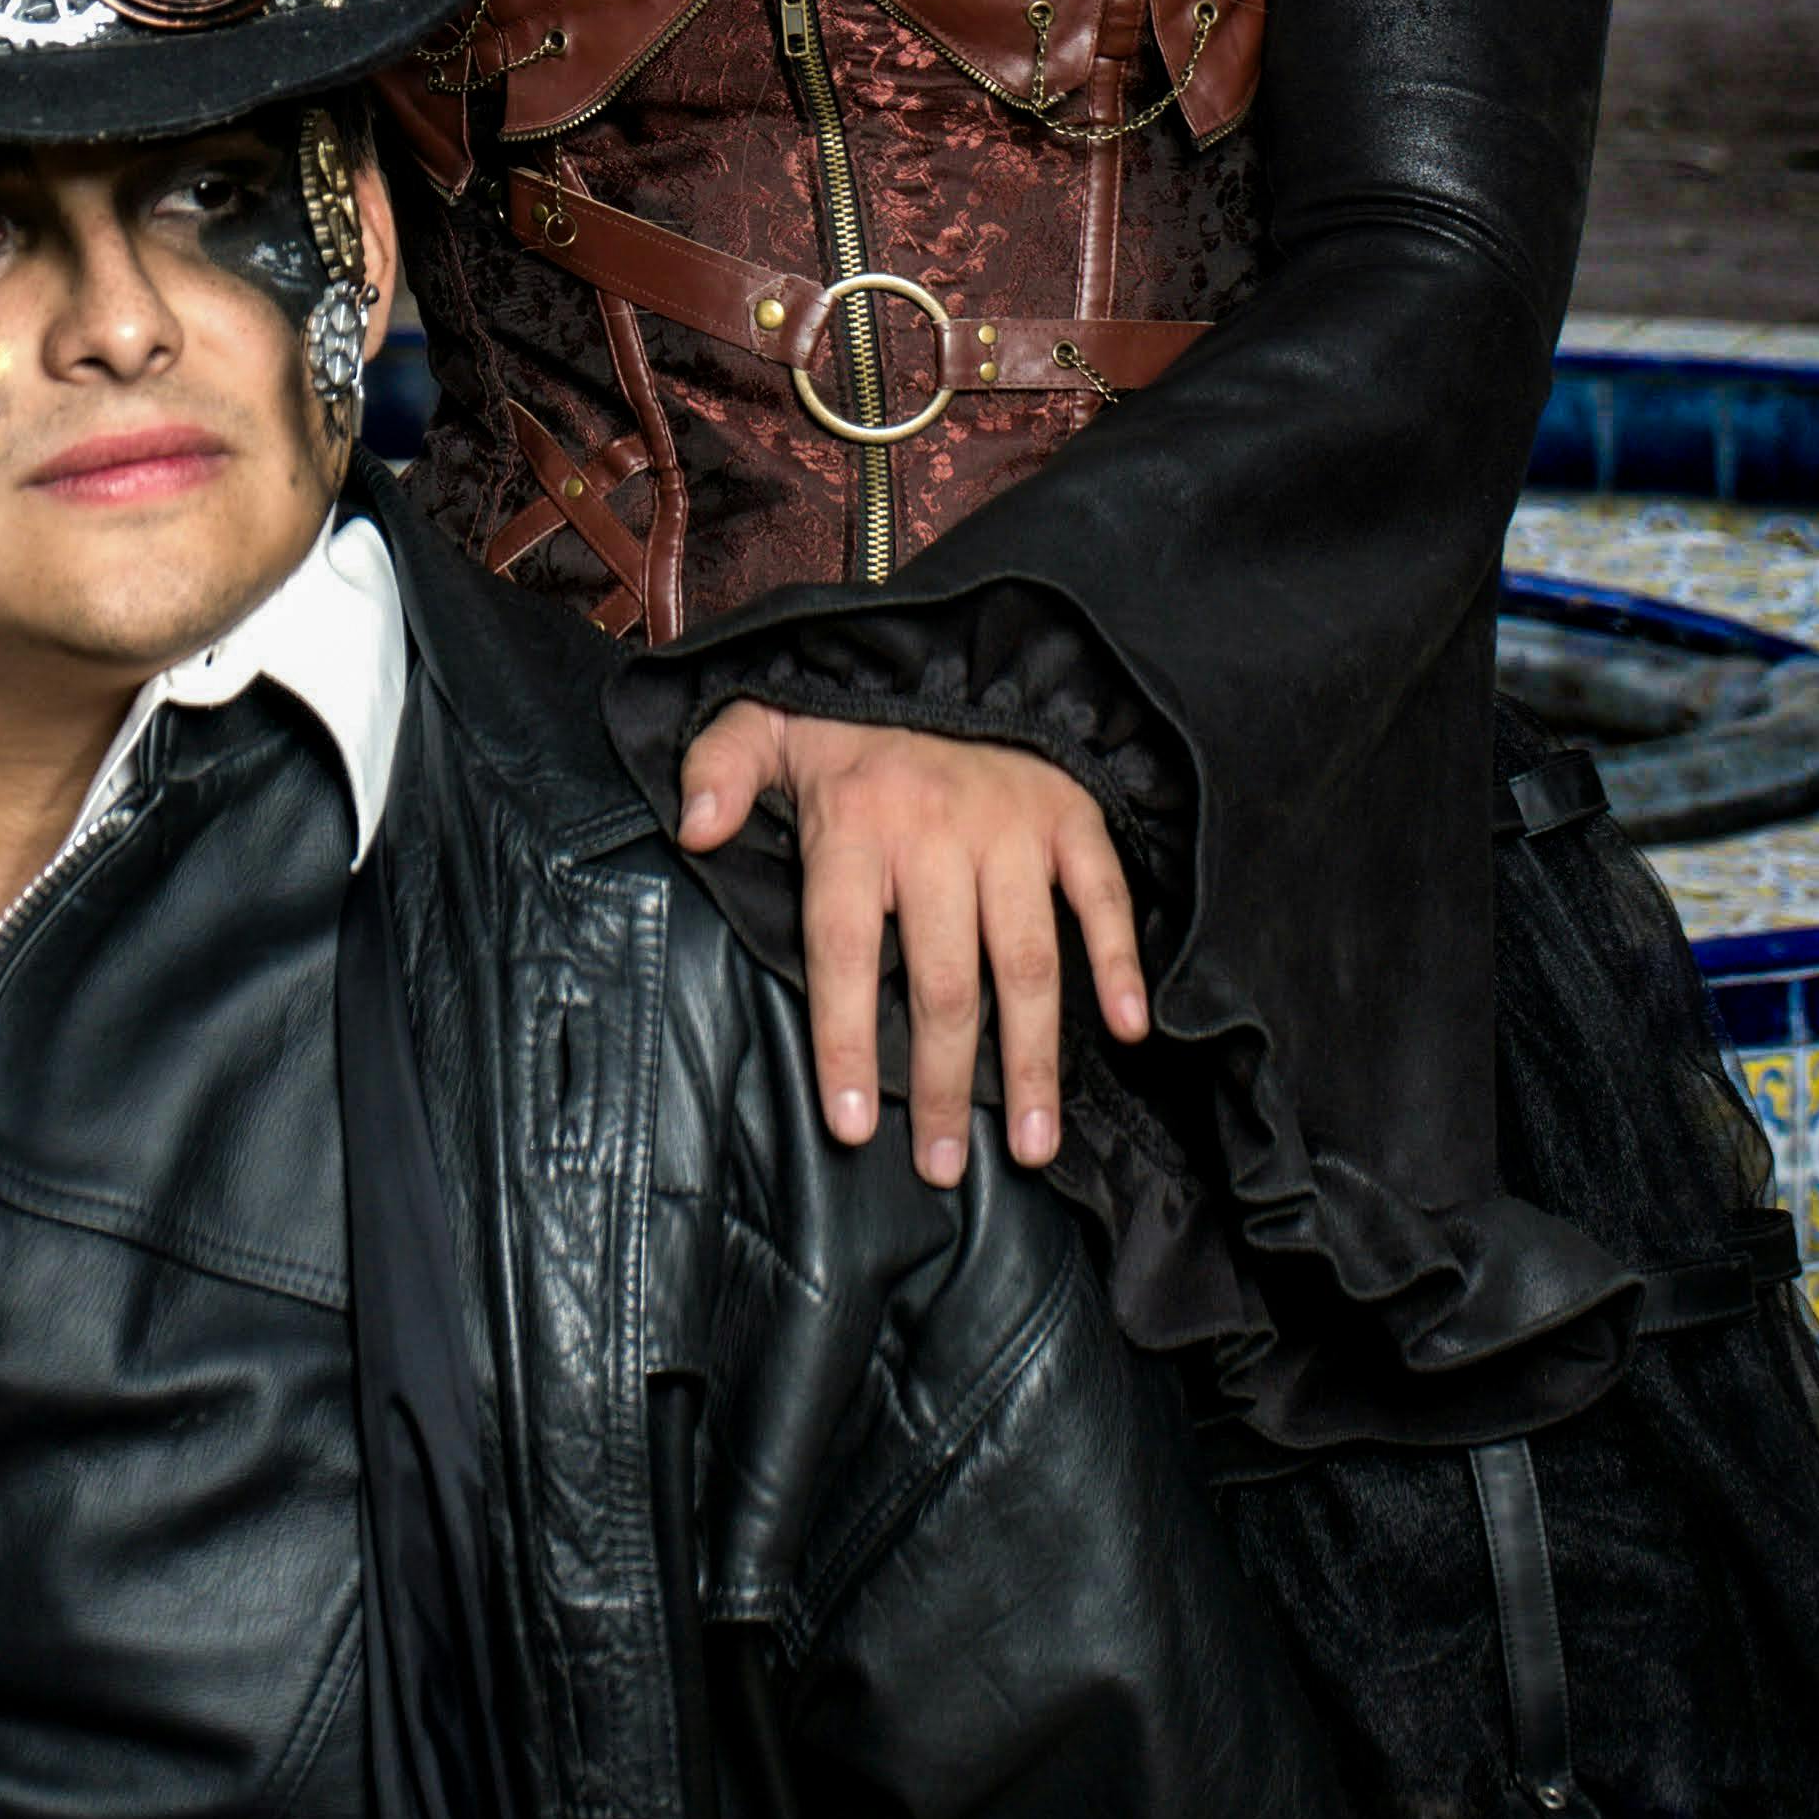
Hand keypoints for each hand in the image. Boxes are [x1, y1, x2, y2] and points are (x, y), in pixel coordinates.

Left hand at [675, 704, 1147, 1186]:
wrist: (947, 651)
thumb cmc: (849, 720)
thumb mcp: (765, 726)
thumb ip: (717, 770)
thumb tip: (693, 830)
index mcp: (855, 820)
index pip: (843, 949)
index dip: (845, 1042)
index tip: (853, 1126)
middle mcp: (936, 829)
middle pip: (941, 980)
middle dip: (941, 1085)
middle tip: (942, 1166)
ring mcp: (1011, 825)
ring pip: (1025, 959)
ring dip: (1030, 1058)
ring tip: (1028, 1144)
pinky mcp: (1068, 814)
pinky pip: (1101, 893)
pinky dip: (1118, 959)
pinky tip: (1125, 1029)